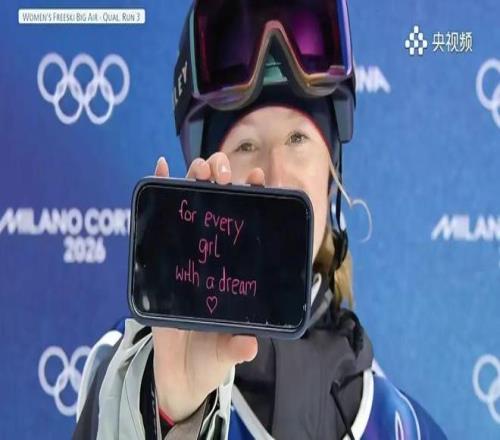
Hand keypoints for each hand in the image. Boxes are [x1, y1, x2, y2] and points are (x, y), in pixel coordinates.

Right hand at [151, 153, 260, 422]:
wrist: (179, 378)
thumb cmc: (210, 361)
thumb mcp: (225, 354)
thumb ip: (234, 348)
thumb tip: (247, 346)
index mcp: (237, 275)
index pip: (250, 230)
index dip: (257, 201)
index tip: (259, 177)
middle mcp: (214, 263)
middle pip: (220, 213)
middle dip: (222, 183)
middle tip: (220, 168)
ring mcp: (186, 261)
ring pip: (192, 213)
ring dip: (194, 182)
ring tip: (197, 166)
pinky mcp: (159, 267)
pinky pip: (157, 227)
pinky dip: (158, 197)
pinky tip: (159, 171)